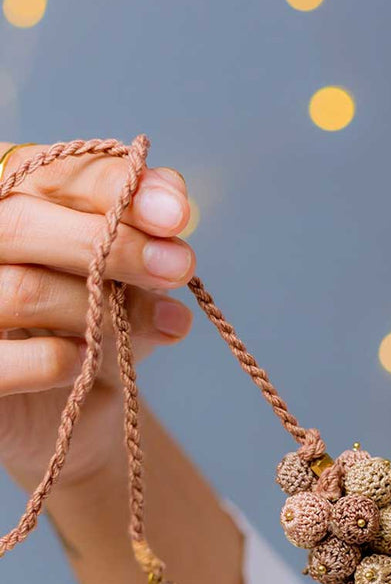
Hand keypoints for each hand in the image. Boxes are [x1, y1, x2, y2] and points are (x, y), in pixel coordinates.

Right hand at [0, 145, 195, 488]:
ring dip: (107, 309)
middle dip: (115, 246)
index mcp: (10, 200)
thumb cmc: (97, 326)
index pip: (50, 173)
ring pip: (26, 290)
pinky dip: (71, 358)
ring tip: (164, 321)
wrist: (72, 410)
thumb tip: (174, 215)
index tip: (177, 214)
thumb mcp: (131, 281)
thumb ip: (148, 245)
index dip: (115, 187)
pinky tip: (94, 358)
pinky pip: (22, 359)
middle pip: (24, 223)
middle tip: (180, 267)